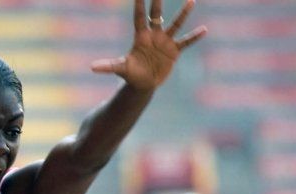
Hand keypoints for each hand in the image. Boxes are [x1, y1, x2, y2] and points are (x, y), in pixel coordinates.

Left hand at [91, 0, 206, 90]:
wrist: (143, 84)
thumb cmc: (130, 74)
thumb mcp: (120, 69)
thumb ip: (108, 66)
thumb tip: (92, 67)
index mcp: (140, 37)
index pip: (139, 17)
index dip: (140, 4)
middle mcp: (153, 36)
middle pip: (156, 15)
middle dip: (158, 2)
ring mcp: (165, 42)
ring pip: (175, 24)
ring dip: (183, 14)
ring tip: (191, 1)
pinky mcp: (173, 52)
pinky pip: (186, 42)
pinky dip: (194, 37)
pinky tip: (204, 30)